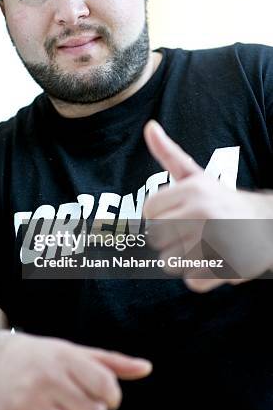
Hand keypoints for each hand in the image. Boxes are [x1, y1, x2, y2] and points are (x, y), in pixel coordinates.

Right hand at [0, 331, 151, 409]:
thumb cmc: (41, 356)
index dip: (112, 396)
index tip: (107, 396)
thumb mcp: (74, 351)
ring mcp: (31, 401)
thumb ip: (111, 362)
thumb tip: (147, 368)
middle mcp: (48, 378)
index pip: (104, 383)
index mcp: (64, 357)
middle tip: (82, 403)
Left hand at [142, 120, 272, 291]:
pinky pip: (192, 282)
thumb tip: (149, 127)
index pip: (149, 212)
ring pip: (171, 263)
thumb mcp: (196, 175)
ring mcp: (218, 240)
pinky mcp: (229, 267)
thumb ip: (168, 153)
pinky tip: (216, 261)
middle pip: (157, 239)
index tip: (178, 213)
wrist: (268, 223)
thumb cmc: (221, 200)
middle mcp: (204, 212)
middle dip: (172, 239)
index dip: (161, 216)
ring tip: (206, 245)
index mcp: (193, 189)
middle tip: (195, 231)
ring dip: (186, 260)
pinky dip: (202, 277)